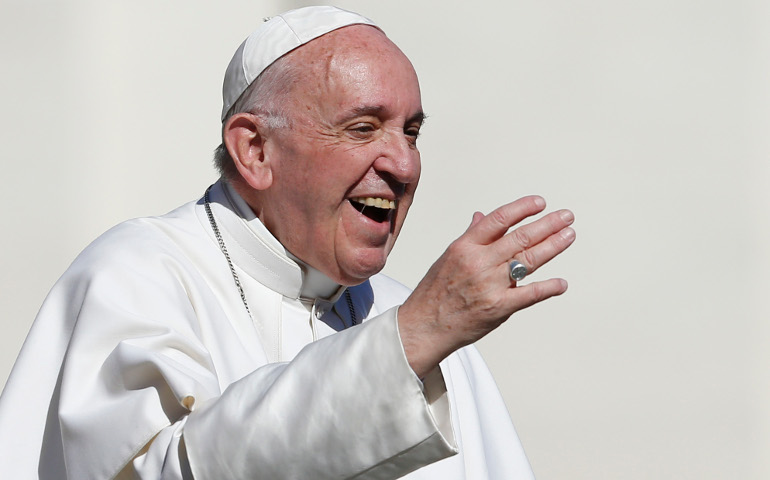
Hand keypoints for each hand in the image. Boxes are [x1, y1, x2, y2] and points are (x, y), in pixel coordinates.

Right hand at [398, 196, 574, 377]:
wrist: (424, 326)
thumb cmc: (435, 292)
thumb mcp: (448, 257)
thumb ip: (470, 237)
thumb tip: (481, 216)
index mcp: (465, 246)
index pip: (499, 219)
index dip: (523, 209)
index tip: (540, 203)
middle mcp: (478, 262)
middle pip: (520, 237)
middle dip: (548, 225)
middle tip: (566, 217)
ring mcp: (489, 285)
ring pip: (528, 260)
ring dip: (553, 246)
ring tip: (568, 236)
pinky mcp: (498, 307)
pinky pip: (529, 294)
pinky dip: (548, 288)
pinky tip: (561, 283)